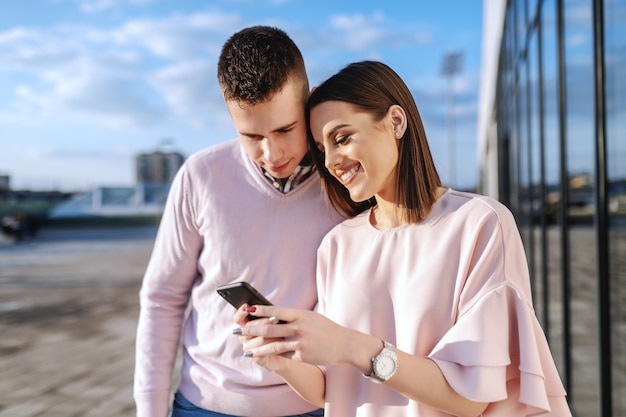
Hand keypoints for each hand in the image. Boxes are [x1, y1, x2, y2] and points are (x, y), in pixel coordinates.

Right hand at [232, 304, 287, 371]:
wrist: (289, 350)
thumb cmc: (281, 330)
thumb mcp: (275, 318)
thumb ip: (267, 312)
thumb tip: (261, 306)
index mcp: (246, 325)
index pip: (238, 318)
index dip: (241, 312)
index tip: (247, 306)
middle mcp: (244, 336)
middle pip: (249, 327)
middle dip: (263, 322)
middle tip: (276, 319)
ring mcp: (249, 348)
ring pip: (258, 339)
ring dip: (272, 335)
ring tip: (284, 332)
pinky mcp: (256, 357)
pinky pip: (261, 352)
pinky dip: (273, 345)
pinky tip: (282, 342)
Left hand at [234, 304, 362, 367]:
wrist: (344, 343)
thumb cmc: (325, 329)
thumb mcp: (310, 317)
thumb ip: (293, 316)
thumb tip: (273, 315)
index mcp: (300, 314)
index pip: (276, 310)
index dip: (260, 310)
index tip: (247, 309)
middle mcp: (299, 327)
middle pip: (270, 327)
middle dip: (251, 329)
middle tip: (237, 331)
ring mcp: (300, 342)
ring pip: (273, 344)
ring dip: (257, 347)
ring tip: (246, 349)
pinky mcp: (302, 355)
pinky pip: (283, 355)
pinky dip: (270, 356)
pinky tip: (261, 357)